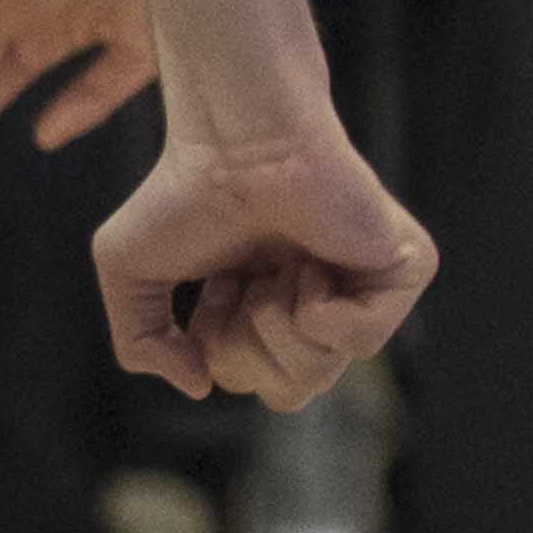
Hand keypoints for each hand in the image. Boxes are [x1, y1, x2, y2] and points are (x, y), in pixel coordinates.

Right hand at [90, 129, 433, 407]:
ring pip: (321, 372)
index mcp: (269, 308)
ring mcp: (368, 291)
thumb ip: (138, 344)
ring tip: (279, 264)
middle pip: (288, 393)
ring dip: (275, 322)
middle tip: (243, 279)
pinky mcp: (406, 271)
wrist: (233, 139)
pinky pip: (359, 339)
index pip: (251, 381)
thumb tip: (200, 388)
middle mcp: (324, 305)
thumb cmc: (181, 190)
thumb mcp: (127, 273)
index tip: (217, 277)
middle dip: (246, 347)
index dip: (217, 340)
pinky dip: (318, 309)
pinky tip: (310, 261)